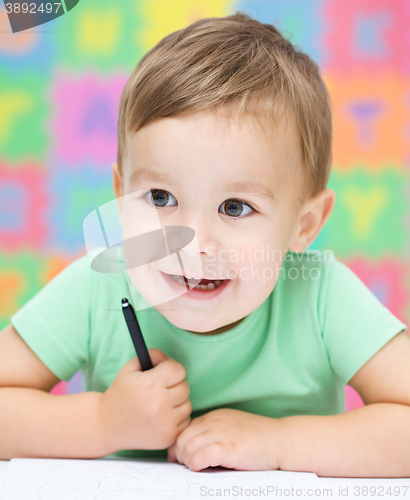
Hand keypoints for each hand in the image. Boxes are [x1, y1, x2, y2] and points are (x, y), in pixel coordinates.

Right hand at [99, 348, 191, 451]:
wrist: (107, 425)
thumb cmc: (121, 393)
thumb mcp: (130, 368)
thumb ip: (153, 355)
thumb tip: (171, 359)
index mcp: (150, 385)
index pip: (178, 370)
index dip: (171, 369)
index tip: (164, 373)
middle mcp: (159, 404)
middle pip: (185, 387)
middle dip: (175, 385)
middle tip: (160, 389)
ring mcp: (165, 423)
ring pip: (187, 405)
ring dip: (177, 403)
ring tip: (159, 404)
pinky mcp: (168, 437)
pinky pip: (185, 421)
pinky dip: (177, 418)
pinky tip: (161, 417)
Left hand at [167, 408, 281, 471]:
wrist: (281, 440)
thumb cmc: (258, 438)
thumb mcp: (231, 427)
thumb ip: (213, 432)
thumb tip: (193, 449)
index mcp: (214, 416)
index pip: (185, 429)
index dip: (179, 445)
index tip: (179, 458)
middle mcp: (214, 422)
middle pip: (182, 438)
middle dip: (180, 454)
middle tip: (185, 466)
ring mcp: (221, 434)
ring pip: (188, 447)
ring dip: (187, 460)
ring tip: (194, 469)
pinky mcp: (229, 448)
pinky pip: (201, 456)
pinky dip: (196, 464)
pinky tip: (200, 469)